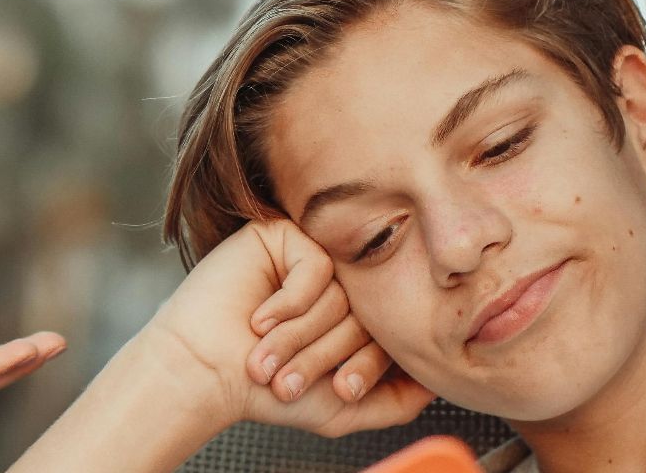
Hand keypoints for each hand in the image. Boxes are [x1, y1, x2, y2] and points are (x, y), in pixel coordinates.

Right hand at [141, 219, 433, 437]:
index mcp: (351, 319)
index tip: (338, 390)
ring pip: (341, 293)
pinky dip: (290, 303)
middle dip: (327, 354)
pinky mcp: (283, 237)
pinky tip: (261, 316)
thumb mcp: (343, 408)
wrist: (208, 371)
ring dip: (300, 334)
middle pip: (368, 313)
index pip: (389, 334)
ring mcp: (311, 259)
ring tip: (267, 352)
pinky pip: (317, 266)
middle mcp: (337, 286)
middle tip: (290, 377)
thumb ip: (397, 400)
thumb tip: (438, 378)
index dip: (365, 366)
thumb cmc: (266, 390)